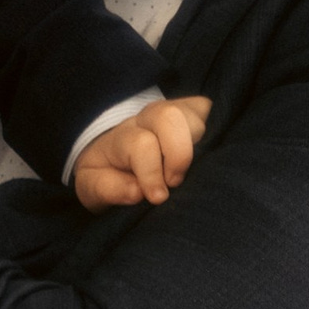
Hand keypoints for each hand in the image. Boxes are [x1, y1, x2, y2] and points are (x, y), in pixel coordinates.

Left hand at [73, 94, 213, 208]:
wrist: (112, 159)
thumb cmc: (106, 176)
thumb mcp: (92, 188)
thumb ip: (106, 189)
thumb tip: (138, 192)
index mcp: (121, 137)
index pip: (141, 144)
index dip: (152, 174)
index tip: (157, 197)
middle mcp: (148, 118)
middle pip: (169, 116)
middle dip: (178, 154)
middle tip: (175, 182)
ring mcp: (174, 113)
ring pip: (196, 114)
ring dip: (199, 145)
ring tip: (190, 171)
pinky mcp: (195, 114)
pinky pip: (211, 111)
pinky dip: (215, 130)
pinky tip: (206, 154)